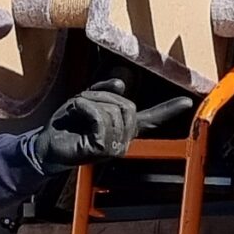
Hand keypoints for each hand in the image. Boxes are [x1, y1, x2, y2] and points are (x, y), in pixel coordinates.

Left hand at [26, 79, 194, 175]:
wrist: (46, 146)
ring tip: (75, 115)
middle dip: (100, 97)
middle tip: (79, 107)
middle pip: (127, 105)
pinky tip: (75, 117)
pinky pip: (100, 116)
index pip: (150, 120)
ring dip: (88, 103)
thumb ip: (104, 92)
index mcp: (122, 128)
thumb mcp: (84, 101)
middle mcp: (123, 140)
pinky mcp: (104, 149)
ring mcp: (116, 147)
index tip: (188, 102)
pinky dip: (84, 109)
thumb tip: (123, 84)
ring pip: (114, 109)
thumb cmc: (64, 126)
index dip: (168, 110)